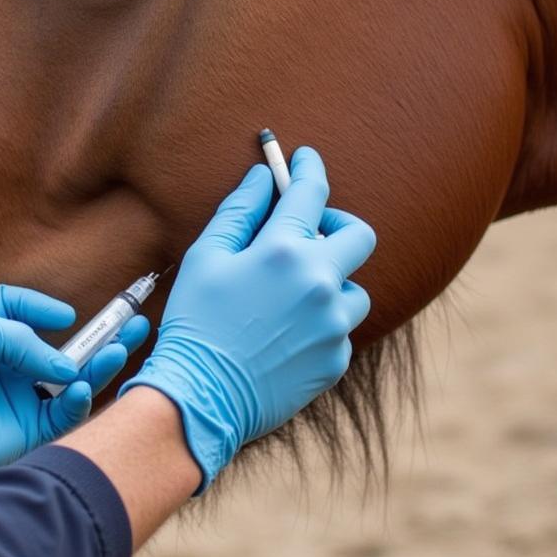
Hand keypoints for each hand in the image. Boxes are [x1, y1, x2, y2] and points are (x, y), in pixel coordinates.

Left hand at [0, 284, 148, 501]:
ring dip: (99, 363)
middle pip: (56, 345)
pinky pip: (63, 411)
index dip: (41, 307)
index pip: (16, 309)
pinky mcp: (26, 429)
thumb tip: (63, 362)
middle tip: (130, 323)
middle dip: (94, 334)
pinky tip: (86, 384)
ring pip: (69, 377)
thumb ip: (21, 338)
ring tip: (124, 346)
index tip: (63, 315)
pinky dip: (80, 397)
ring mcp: (14, 397)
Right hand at [119, 148, 373, 491]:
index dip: (308, 167)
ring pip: (354, 287)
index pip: (311, 192)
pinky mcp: (337, 360)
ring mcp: (334, 325)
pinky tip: (284, 332)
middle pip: (359, 235)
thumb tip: (263, 176)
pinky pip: (341, 328)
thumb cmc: (196, 321)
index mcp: (284, 251)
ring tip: (290, 294)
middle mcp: (320, 283)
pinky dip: (321, 321)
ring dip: (330, 281)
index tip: (304, 158)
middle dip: (338, 224)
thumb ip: (240, 210)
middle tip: (310, 230)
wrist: (201, 398)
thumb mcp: (207, 256)